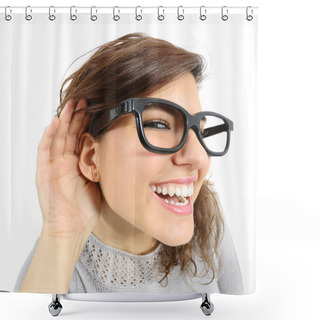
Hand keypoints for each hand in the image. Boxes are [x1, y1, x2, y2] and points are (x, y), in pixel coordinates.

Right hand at [36, 99, 100, 238]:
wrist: (71, 228)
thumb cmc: (84, 209)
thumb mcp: (99, 183)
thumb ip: (102, 167)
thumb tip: (117, 153)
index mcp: (78, 163)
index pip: (82, 137)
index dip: (87, 122)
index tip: (96, 108)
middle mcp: (65, 162)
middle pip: (70, 133)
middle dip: (77, 115)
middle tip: (85, 99)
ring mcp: (54, 166)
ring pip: (58, 138)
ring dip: (64, 120)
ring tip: (71, 104)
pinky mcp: (44, 173)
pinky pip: (45, 152)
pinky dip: (49, 137)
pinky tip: (55, 123)